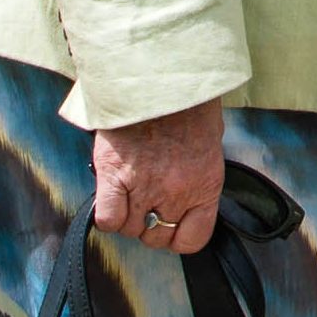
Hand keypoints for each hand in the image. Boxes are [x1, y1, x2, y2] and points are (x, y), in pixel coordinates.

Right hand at [91, 98, 223, 252]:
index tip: (170, 224)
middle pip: (157, 238)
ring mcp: (145, 185)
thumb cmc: (188, 107)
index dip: (178, 235)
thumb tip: (183, 205)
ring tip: (128, 191)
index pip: (194, 239)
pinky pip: (108, 219)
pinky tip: (112, 195)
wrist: (163, 76)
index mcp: (206, 185)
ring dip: (127, 216)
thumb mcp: (208, 147)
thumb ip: (196, 182)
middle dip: (150, 224)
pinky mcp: (115, 175)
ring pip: (130, 229)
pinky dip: (108, 213)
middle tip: (145, 201)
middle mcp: (177, 191)